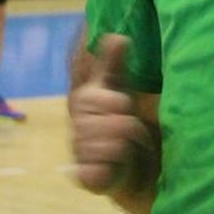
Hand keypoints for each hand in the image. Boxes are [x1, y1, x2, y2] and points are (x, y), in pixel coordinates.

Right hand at [69, 35, 154, 194]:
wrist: (129, 161)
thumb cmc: (122, 118)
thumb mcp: (120, 87)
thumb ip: (115, 63)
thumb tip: (117, 35)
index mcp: (85, 102)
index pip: (106, 99)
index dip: (121, 104)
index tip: (125, 106)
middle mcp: (78, 127)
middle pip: (117, 122)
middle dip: (133, 127)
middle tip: (134, 130)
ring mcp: (79, 153)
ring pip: (114, 146)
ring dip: (132, 148)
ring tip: (131, 148)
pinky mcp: (84, 177)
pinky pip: (102, 171)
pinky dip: (117, 168)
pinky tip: (120, 165)